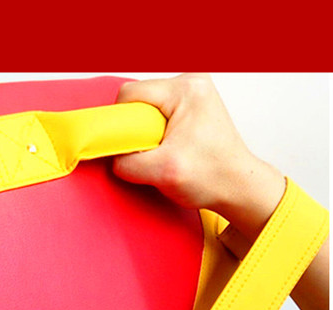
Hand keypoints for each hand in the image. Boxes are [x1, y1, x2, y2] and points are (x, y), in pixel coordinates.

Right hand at [113, 73, 285, 239]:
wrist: (238, 186)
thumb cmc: (213, 177)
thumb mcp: (161, 172)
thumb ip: (127, 162)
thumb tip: (110, 156)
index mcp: (186, 90)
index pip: (130, 94)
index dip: (121, 122)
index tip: (131, 146)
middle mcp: (192, 83)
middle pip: (139, 99)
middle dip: (135, 128)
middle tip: (151, 151)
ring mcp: (194, 93)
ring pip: (147, 107)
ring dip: (146, 132)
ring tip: (162, 152)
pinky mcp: (192, 106)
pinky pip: (158, 114)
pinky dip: (156, 132)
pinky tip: (168, 148)